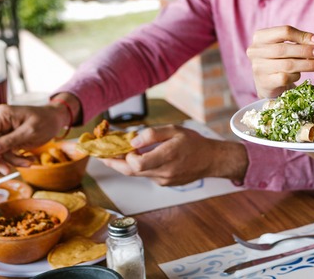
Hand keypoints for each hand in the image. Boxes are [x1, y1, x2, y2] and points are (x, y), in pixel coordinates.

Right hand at [0, 104, 63, 173]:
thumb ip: (10, 140)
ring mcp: (3, 130)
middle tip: (8, 171)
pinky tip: (30, 158)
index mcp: (1, 115)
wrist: (55, 120)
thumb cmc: (46, 121)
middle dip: (1, 159)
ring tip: (30, 161)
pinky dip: (17, 158)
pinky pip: (7, 152)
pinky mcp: (8, 138)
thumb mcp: (30, 132)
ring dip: (13, 160)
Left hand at [99, 125, 249, 185]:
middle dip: (115, 163)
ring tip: (118, 153)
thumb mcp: (175, 130)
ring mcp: (164, 180)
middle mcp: (164, 172)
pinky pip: (147, 175)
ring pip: (138, 174)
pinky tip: (140, 158)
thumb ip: (153, 134)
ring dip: (126, 165)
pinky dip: (140, 167)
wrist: (211, 160)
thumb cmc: (194, 142)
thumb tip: (132, 141)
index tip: (122, 146)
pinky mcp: (165, 183)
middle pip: (131, 172)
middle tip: (102, 155)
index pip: (136, 164)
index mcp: (167, 156)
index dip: (125, 156)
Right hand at [246, 25, 313, 97]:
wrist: (268, 84)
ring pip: (288, 64)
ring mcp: (258, 67)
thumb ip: (299, 42)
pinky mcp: (264, 82)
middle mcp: (255, 51)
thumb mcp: (286, 47)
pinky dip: (296, 76)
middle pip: (285, 48)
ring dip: (308, 64)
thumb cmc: (279, 61)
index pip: (284, 31)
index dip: (303, 36)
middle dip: (307, 51)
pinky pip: (286, 78)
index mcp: (260, 37)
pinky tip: (300, 75)